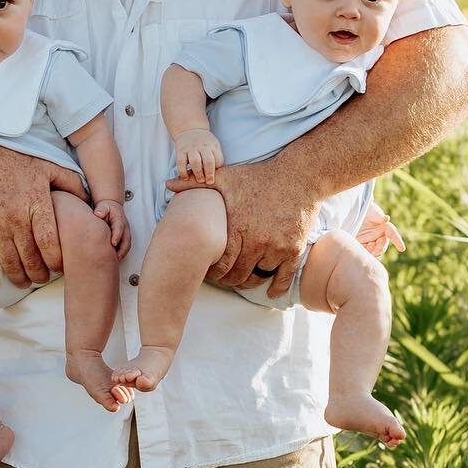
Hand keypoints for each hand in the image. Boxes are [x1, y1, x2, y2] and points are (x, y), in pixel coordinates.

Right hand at [0, 142, 88, 288]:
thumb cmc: (13, 162)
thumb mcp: (47, 166)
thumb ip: (71, 184)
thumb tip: (89, 201)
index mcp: (36, 203)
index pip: (50, 242)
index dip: (56, 261)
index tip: (59, 267)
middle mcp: (16, 218)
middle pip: (31, 258)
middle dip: (39, 274)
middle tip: (43, 278)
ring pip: (10, 263)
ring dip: (18, 278)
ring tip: (24, 282)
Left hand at [93, 199, 130, 257]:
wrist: (112, 208)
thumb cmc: (107, 208)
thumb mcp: (103, 206)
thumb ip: (101, 210)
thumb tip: (98, 214)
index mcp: (119, 219)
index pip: (119, 228)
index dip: (117, 236)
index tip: (113, 243)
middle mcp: (125, 227)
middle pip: (126, 240)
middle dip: (122, 250)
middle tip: (115, 258)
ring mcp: (125, 233)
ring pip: (127, 245)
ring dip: (122, 253)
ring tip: (115, 262)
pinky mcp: (124, 238)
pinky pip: (124, 247)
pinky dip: (120, 254)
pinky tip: (114, 260)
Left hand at [168, 160, 317, 297]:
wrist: (300, 175)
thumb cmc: (260, 176)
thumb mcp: (227, 177)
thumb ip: (195, 183)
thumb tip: (167, 183)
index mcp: (237, 227)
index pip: (220, 265)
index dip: (213, 273)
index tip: (211, 273)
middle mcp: (257, 241)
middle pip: (238, 276)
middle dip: (230, 280)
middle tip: (226, 279)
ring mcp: (277, 247)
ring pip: (258, 276)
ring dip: (250, 280)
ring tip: (244, 278)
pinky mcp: (294, 249)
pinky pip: (283, 278)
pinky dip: (275, 287)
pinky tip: (269, 292)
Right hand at [173, 126, 223, 183]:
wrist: (190, 128)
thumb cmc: (205, 142)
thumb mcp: (214, 144)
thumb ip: (217, 156)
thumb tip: (220, 174)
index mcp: (213, 146)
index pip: (218, 159)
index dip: (218, 169)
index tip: (216, 176)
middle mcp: (203, 146)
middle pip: (208, 161)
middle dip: (210, 173)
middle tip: (209, 182)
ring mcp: (191, 148)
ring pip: (195, 161)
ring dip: (198, 173)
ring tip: (200, 180)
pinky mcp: (181, 150)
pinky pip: (181, 162)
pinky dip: (183, 172)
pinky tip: (186, 178)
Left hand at [355, 204, 405, 259]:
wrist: (353, 212)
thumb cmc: (366, 210)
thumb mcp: (373, 211)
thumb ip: (379, 216)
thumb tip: (387, 218)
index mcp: (385, 227)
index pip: (393, 235)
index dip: (398, 242)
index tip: (402, 248)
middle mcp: (380, 236)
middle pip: (383, 246)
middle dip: (380, 248)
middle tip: (373, 244)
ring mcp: (372, 241)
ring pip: (376, 252)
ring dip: (374, 252)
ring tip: (369, 245)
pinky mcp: (363, 244)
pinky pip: (367, 253)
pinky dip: (367, 254)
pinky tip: (364, 251)